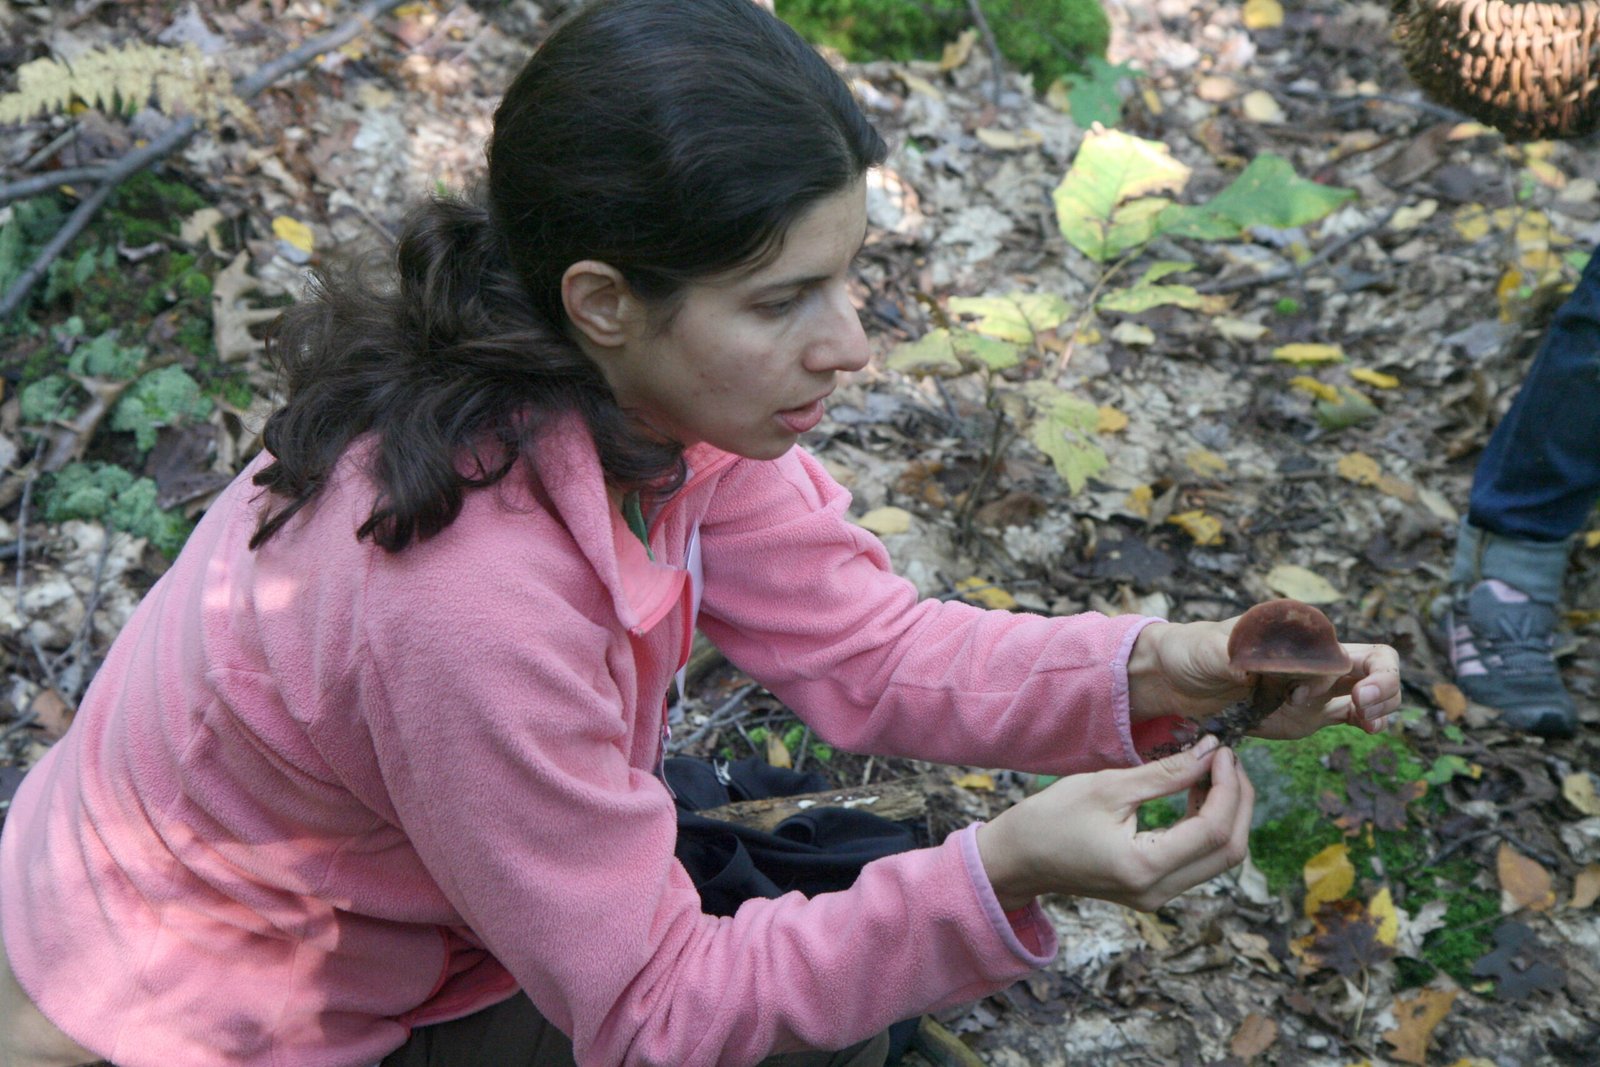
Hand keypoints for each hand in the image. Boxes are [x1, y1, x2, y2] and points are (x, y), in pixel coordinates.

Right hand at [975, 736, 1252, 911]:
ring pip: (1220, 858)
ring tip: (1212, 771)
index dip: (1227, 787)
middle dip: (1239, 801)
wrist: (1018, 858)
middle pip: (1229, 851)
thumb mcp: (1108, 786)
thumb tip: (1210, 753)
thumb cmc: (1052, 818)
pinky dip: (1208, 826)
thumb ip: (1166, 773)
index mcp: (1144, 867)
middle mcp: (1158, 891)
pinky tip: (1196, 794)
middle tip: (1226, 760)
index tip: (1221, 751)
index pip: (1213, 830)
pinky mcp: (1154, 889)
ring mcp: (1158, 896)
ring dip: (1226, 813)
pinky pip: (1199, 860)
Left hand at [1127, 619, 1402, 737]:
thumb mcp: (1210, 649)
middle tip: (1363, 708)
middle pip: (1375, 665)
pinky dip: (1367, 721)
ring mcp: (1312, 689)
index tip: (1318, 693)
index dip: (1349, 672)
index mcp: (1298, 636)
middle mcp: (1312, 660)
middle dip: (1382, 686)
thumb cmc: (1191, 650)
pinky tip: (1371, 730)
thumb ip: (1240, 653)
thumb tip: (1262, 663)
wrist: (1173, 680)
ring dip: (1380, 707)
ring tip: (1370, 725)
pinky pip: (1348, 715)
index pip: (1348, 647)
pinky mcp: (1305, 714)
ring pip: (1369, 691)